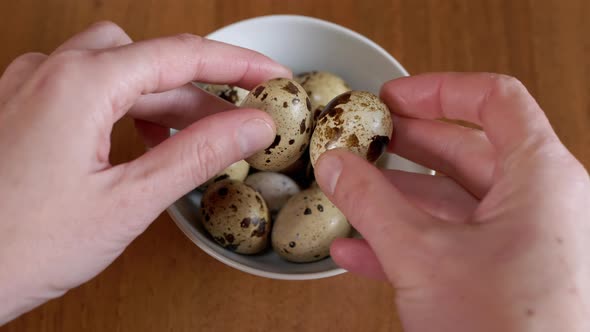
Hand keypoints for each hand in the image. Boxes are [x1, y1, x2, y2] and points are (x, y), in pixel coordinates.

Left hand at [0, 21, 289, 323]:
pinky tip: (137, 141)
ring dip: (162, 100)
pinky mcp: (19, 106)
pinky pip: (85, 86)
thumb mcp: (129, 201)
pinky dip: (124, 107)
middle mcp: (50, 70)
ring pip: (118, 70)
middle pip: (150, 62)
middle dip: (199, 93)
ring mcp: (28, 85)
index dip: (237, 64)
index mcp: (81, 83)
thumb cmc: (20, 244)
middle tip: (237, 126)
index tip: (273, 75)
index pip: (181, 55)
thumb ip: (198, 155)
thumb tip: (252, 125)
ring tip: (191, 141)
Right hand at [315, 73, 589, 330]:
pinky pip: (453, 246)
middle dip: (407, 145)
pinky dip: (407, 242)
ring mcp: (524, 246)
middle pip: (467, 150)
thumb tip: (336, 165)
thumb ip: (372, 203)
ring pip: (453, 204)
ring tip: (350, 192)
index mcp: (541, 179)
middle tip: (365, 139)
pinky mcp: (505, 281)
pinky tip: (358, 250)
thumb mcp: (422, 256)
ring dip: (397, 199)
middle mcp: (541, 206)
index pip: (495, 101)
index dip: (439, 90)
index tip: (394, 97)